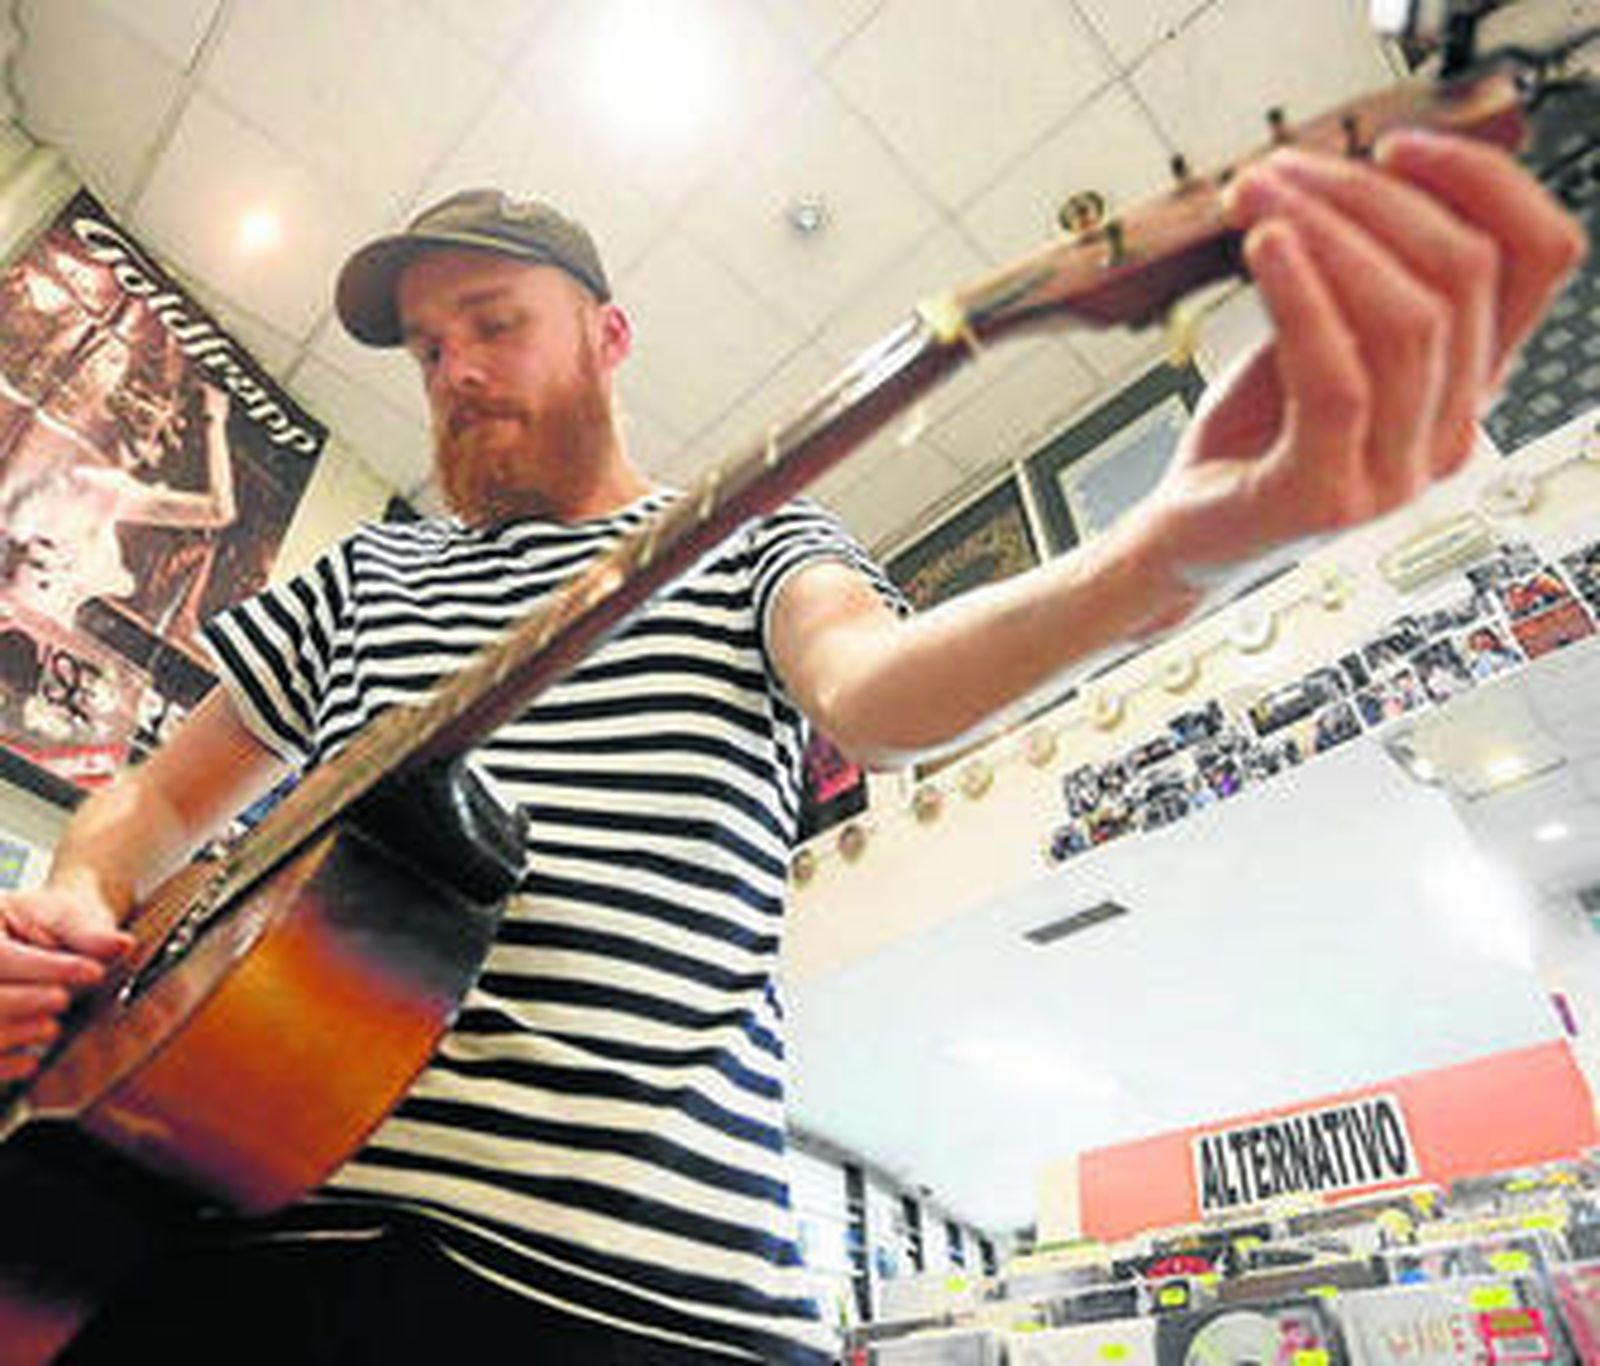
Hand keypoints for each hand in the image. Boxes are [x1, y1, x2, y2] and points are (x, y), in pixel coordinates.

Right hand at [0, 877, 132, 1082]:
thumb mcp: (69, 917)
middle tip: (63, 1000)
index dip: (47, 969)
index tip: (94, 973)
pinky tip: (31, 1060)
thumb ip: (89, 934)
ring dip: (15, 1033)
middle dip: (26, 1002)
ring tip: (50, 1028)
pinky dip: (2, 1064)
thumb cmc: (51, 925)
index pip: (2, 956)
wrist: (35, 940)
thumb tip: (122, 945)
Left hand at [1141, 130, 1585, 582]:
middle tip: (1281, 174)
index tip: (1397, 145)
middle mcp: (1451, 431)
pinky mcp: (1325, 499)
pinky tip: (1263, 248)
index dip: (1484, 181)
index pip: (1538, 258)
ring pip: (1406, 320)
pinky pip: (1337, 381)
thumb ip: (1358, 275)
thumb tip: (1365, 169)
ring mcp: (1394, 474)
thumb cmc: (1254, 432)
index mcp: (1468, 382)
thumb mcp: (1320, 334)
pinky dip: (1301, 299)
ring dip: (1325, 233)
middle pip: (1459, 273)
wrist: (1188, 531)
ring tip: (1255, 200)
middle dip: (1366, 196)